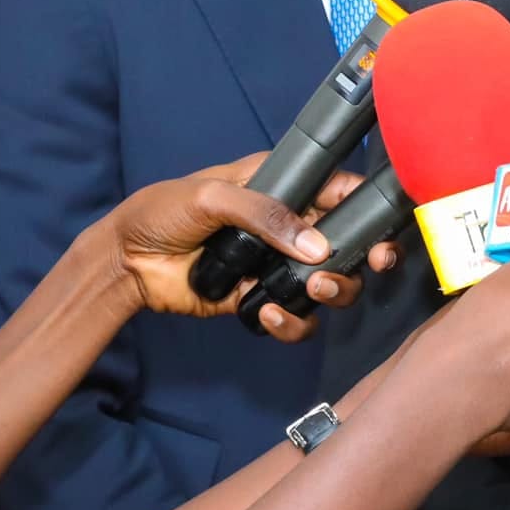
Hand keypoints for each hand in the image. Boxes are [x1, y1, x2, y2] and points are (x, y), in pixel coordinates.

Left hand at [91, 155, 386, 341]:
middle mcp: (290, 226)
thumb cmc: (163, 211)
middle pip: (349, 243)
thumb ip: (265, 214)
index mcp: (283, 187)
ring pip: (331, 284)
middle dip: (369, 256)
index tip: (384, 222)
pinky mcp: (261, 299)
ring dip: (336, 290)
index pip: (339, 190)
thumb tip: (318, 247)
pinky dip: (291, 322)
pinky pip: (296, 318)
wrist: (125, 261)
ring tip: (314, 289)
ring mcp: (278, 265)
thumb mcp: (212, 196)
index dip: (367, 205)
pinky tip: (265, 312)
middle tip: (375, 264)